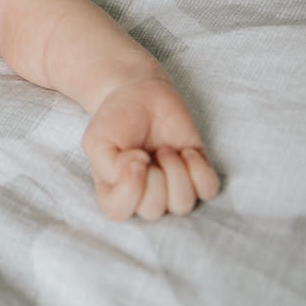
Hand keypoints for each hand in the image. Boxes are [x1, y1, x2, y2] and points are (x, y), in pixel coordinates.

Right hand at [82, 75, 219, 220]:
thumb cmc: (116, 120)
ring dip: (175, 172)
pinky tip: (186, 152)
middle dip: (154, 177)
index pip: (119, 212)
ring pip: (182, 204)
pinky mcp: (196, 174)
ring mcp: (172, 188)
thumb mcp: (97, 141)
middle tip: (147, 151)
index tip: (134, 157)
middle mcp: (144, 196)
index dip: (129, 188)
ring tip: (166, 150)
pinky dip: (199, 170)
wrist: (139, 94)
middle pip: (153, 210)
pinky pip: (208, 190)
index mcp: (114, 192)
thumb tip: (139, 173)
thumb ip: (108, 167)